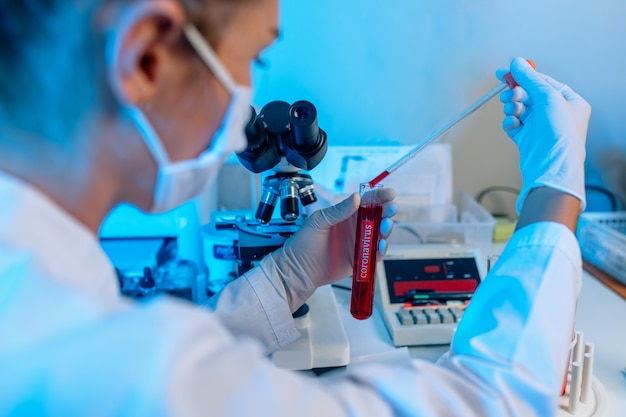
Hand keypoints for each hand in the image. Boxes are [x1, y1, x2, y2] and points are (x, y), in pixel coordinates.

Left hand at [259, 189, 397, 310]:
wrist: (298, 268)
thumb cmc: (304, 243)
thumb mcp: (320, 221)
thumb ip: (339, 210)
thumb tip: (356, 197)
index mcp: (345, 214)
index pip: (367, 202)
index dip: (380, 197)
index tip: (390, 193)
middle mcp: (354, 227)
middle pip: (377, 217)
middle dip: (387, 212)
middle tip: (391, 209)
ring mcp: (358, 243)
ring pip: (379, 235)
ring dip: (386, 229)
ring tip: (386, 226)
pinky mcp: (359, 259)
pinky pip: (374, 254)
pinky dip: (381, 250)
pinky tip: (381, 245)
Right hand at [497, 57, 590, 213]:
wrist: (551, 167)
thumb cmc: (560, 135)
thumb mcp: (548, 98)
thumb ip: (530, 79)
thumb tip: (517, 63)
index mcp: (569, 101)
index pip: (543, 82)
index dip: (524, 76)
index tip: (506, 72)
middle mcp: (556, 113)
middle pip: (529, 95)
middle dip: (516, 94)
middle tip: (507, 93)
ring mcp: (541, 127)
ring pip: (520, 108)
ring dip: (512, 107)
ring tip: (512, 110)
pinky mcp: (528, 139)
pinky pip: (514, 124)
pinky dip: (510, 122)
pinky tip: (511, 123)